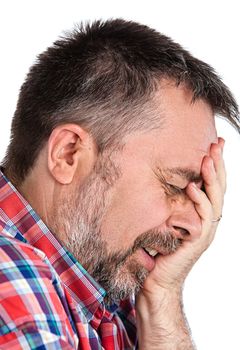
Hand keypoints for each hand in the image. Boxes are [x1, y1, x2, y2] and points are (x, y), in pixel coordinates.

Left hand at [141, 137, 225, 295]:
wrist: (156, 280)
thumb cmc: (158, 249)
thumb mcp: (165, 219)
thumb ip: (172, 203)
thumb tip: (165, 181)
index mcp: (201, 213)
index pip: (212, 185)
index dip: (216, 165)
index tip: (215, 143)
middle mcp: (207, 220)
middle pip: (219, 188)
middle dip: (219, 164)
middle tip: (217, 143)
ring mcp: (205, 231)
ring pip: (215, 199)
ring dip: (212, 178)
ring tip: (208, 157)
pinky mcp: (198, 240)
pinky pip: (204, 217)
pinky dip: (200, 201)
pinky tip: (193, 186)